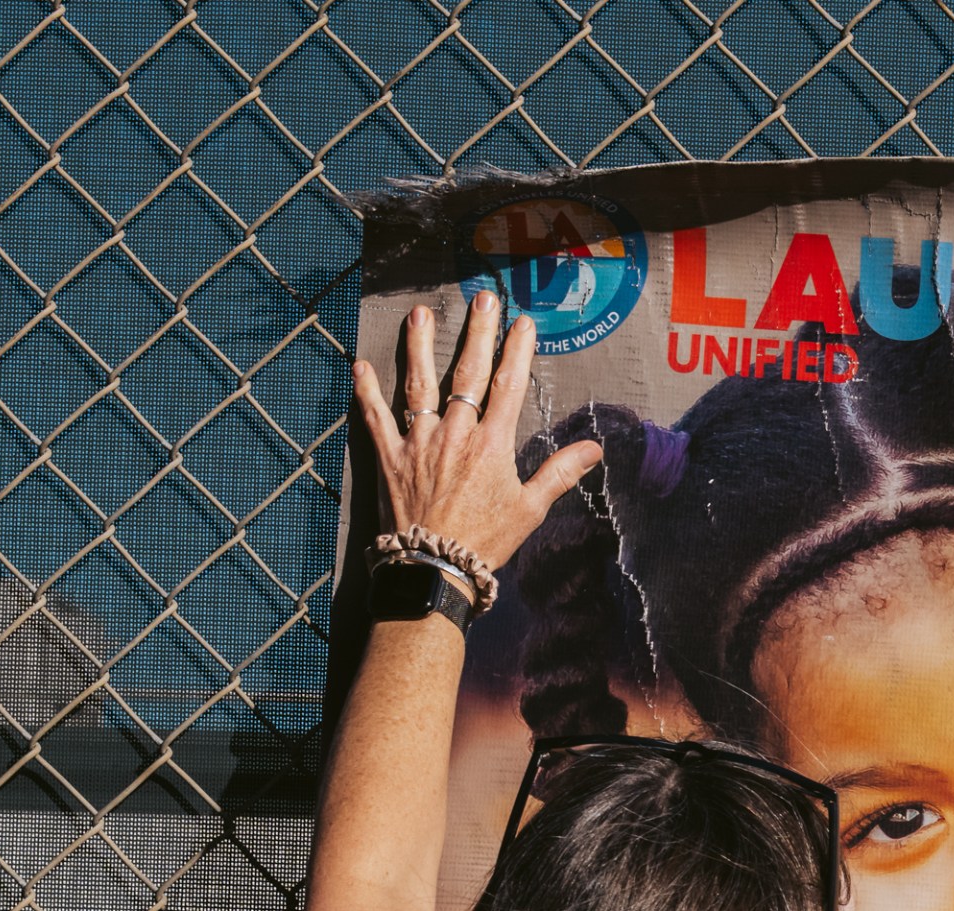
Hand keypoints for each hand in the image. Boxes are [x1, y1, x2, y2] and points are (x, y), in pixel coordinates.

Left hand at [351, 288, 597, 572]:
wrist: (434, 569)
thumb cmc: (485, 542)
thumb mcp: (530, 510)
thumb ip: (559, 473)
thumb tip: (593, 448)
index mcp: (492, 443)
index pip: (509, 385)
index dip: (518, 350)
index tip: (523, 322)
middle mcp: (455, 433)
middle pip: (468, 372)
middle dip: (478, 332)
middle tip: (482, 298)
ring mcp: (419, 441)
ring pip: (420, 384)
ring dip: (420, 346)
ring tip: (420, 314)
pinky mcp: (390, 456)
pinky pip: (375, 417)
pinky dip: (366, 391)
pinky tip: (360, 366)